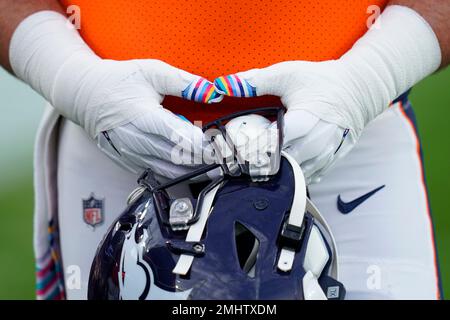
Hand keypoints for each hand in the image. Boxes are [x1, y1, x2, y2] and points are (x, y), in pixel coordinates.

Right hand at [9, 12, 221, 178]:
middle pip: (176, 158)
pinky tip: (191, 169)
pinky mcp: (128, 163)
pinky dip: (176, 173)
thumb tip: (213, 92)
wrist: (85, 95)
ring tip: (213, 166)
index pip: (178, 137)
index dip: (201, 145)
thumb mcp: (152, 72)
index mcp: (142, 116)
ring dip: (192, 171)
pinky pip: (156, 174)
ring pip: (168, 171)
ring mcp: (130, 154)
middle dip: (203, 160)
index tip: (219, 146)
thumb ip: (184, 82)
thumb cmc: (119, 80)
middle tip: (223, 158)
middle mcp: (135, 140)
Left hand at [213, 61, 354, 183]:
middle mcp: (316, 143)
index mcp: (303, 121)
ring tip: (258, 168)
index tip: (234, 152)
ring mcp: (325, 155)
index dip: (251, 151)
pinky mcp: (331, 161)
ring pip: (294, 176)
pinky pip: (308, 177)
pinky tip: (280, 169)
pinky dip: (293, 175)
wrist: (358, 89)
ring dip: (276, 174)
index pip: (271, 146)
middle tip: (241, 165)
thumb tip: (223, 84)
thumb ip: (255, 81)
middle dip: (259, 166)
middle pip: (281, 166)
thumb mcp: (288, 74)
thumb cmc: (322, 80)